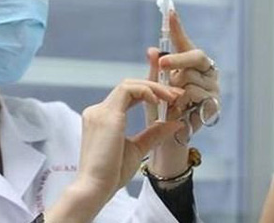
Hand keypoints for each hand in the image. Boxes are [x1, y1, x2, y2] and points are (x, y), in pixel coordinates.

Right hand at [45, 79, 183, 222]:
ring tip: (172, 97)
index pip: (128, 95)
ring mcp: (100, 111)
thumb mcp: (138, 149)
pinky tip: (159, 101)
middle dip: (156, 87)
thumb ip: (154, 133)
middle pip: (129, 86)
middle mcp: (98, 111)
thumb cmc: (112, 174)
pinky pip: (127, 90)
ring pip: (129, 84)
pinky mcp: (106, 114)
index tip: (172, 100)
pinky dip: (146, 91)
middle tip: (178, 94)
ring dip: (153, 87)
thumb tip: (175, 122)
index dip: (150, 93)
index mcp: (104, 119)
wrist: (95, 189)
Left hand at [145, 10, 220, 177]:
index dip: (178, 27)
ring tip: (170, 102)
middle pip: (197, 55)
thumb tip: (152, 49)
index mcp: (191, 65)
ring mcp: (213, 88)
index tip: (169, 11)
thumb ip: (156, 69)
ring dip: (178, 89)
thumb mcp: (154, 88)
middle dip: (178, 60)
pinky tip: (177, 110)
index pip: (184, 42)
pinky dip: (184, 103)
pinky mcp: (215, 105)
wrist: (168, 140)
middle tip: (163, 64)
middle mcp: (206, 73)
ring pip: (193, 77)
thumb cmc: (161, 110)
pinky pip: (196, 96)